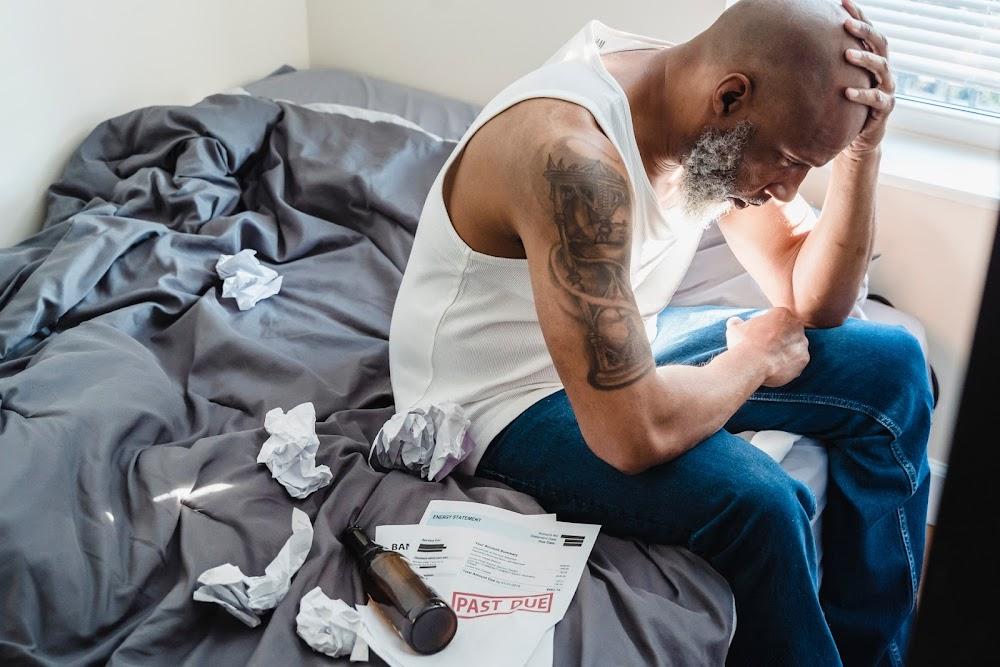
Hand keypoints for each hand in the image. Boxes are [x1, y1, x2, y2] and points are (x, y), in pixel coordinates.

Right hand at [725, 308, 808, 387]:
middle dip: (781, 339)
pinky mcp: (803, 360)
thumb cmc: (742, 343)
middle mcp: (796, 326)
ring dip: (786, 352)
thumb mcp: (734, 329)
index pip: (779, 318)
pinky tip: (776, 368)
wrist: (750, 363)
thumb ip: (737, 323)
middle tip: (767, 348)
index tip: (761, 336)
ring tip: (771, 360)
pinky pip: (797, 362)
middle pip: (791, 332)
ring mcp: (802, 344)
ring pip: (795, 347)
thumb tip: (734, 321)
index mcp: (782, 314)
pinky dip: (789, 366)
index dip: (769, 328)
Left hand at [841, 0, 893, 156]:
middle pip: (880, 44)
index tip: (843, 2)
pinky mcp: (884, 109)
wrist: (860, 136)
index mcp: (873, 59)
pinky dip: (862, 95)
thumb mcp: (839, 81)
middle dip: (864, 31)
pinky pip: (876, 100)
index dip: (859, 16)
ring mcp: (886, 89)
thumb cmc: (845, 104)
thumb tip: (800, 43)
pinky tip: (847, 92)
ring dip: (864, 59)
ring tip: (846, 54)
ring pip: (881, 68)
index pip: (869, 32)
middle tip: (846, 23)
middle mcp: (883, 70)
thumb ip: (829, 63)